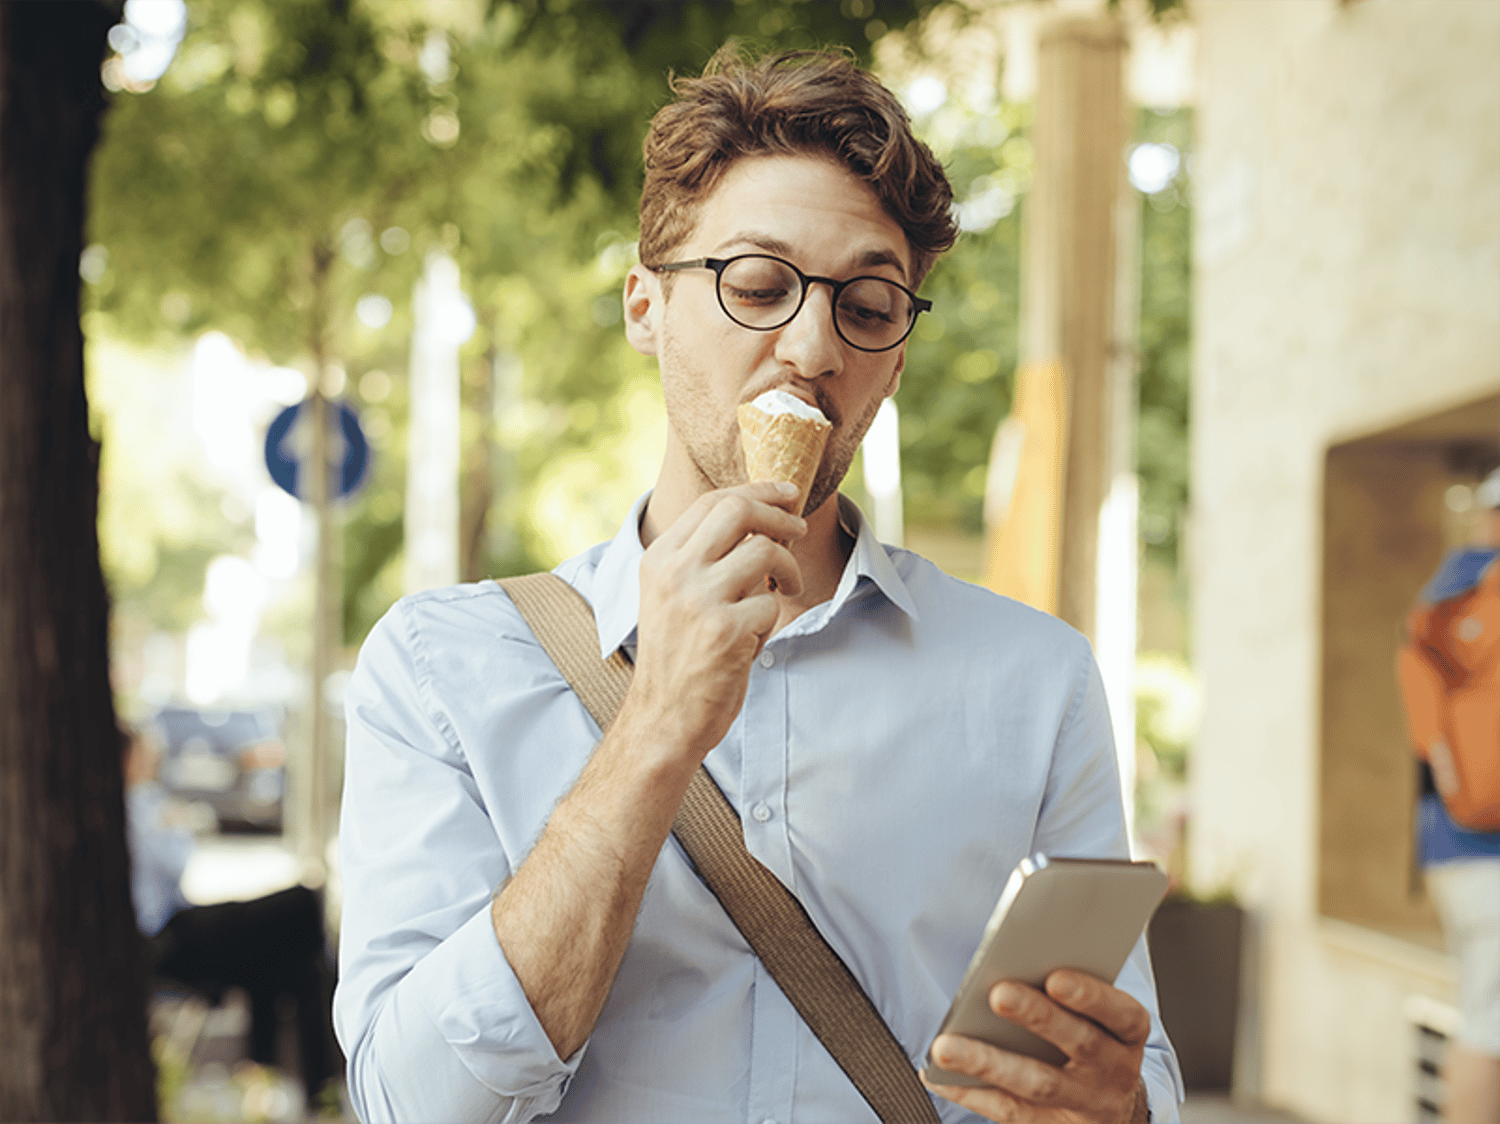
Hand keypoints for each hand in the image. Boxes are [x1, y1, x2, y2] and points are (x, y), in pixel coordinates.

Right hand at [629, 482, 806, 760]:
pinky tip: (754, 639)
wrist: (663, 717)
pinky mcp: (724, 631)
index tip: (786, 494)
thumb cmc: (678, 657)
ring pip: (764, 552)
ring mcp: (698, 600)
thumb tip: (758, 519)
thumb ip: (701, 559)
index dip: (756, 491)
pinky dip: (771, 620)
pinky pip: (770, 604)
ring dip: (787, 570)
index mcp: (659, 559)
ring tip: (783, 591)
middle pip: (738, 511)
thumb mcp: (672, 597)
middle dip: (779, 515)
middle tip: (799, 529)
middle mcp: (674, 573)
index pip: (712, 501)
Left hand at [922, 970, 1150, 1123]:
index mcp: (1128, 1032)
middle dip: (1037, 1017)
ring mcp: (1085, 1105)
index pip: (1120, 1012)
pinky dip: (969, 1092)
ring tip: (944, 1046)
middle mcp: (1114, 1070)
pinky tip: (936, 1074)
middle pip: (1078, 1043)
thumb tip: (1016, 955)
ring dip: (988, 1062)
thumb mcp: (1099, 1014)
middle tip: (997, 993)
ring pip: (1037, 1084)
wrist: (1111, 1109)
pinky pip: (1008, 1112)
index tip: (1056, 977)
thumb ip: (1068, 988)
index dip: (1091, 996)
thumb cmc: (1091, 1037)